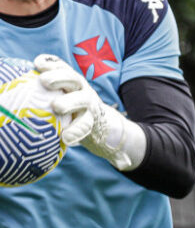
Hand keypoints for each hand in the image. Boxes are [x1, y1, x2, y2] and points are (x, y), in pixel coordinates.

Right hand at [34, 54, 145, 170]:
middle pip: (81, 99)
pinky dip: (51, 63)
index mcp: (93, 117)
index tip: (67, 138)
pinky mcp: (68, 76)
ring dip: (59, 77)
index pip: (87, 124)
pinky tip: (38, 62)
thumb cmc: (96, 129)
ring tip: (43, 79)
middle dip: (71, 103)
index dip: (78, 130)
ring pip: (71, 79)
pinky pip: (60, 67)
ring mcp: (78, 86)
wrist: (93, 106)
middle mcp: (86, 100)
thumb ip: (117, 154)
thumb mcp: (107, 142)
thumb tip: (124, 166)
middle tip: (57, 107)